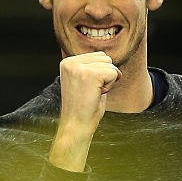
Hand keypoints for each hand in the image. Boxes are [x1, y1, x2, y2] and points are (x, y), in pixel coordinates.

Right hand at [49, 52, 120, 170]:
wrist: (76, 125)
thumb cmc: (83, 107)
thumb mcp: (84, 81)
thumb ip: (92, 67)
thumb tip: (108, 59)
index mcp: (67, 62)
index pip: (98, 56)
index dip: (101, 74)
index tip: (89, 88)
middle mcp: (70, 62)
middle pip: (105, 58)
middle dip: (105, 75)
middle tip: (92, 91)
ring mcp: (78, 67)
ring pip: (110, 65)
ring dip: (108, 81)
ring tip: (93, 93)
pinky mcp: (89, 74)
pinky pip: (114, 73)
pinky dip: (110, 86)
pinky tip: (97, 94)